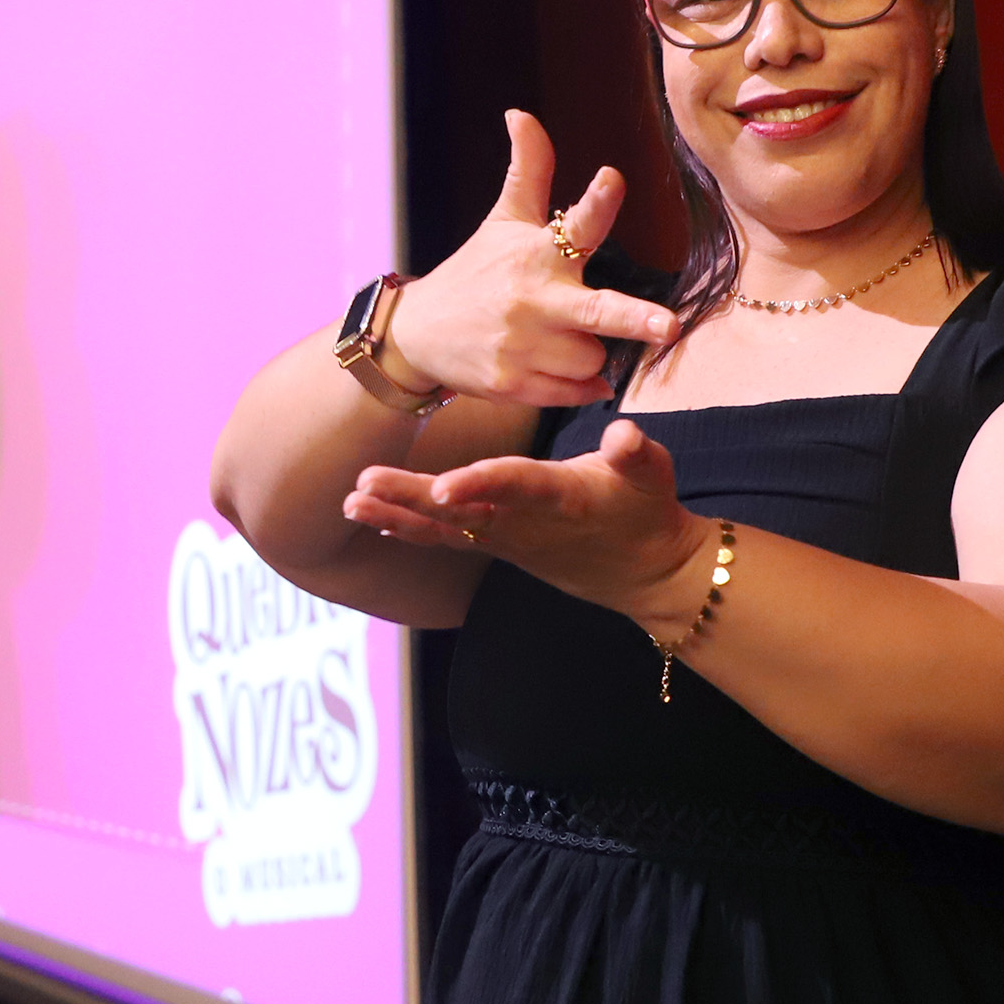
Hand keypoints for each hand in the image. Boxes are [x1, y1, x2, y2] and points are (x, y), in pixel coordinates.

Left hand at [344, 418, 708, 619]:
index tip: (442, 485)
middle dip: (409, 497)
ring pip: (443, 529)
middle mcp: (525, 522)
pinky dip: (409, 529)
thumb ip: (637, 452)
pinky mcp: (498, 545)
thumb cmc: (645, 509)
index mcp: (561, 496)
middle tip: (363, 483)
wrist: (646, 571)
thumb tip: (625, 432)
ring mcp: (507, 538)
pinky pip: (447, 540)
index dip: (480, 485)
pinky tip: (373, 518)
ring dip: (395, 515)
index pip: (515, 486)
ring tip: (351, 501)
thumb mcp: (652, 475)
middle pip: (460, 510)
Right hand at [385, 111, 677, 406]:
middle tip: (669, 327)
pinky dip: (581, 385)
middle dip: (635, 319)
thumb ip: (528, 171)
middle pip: (596, 312)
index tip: (611, 178)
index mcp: (536, 253)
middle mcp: (532, 299)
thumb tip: (520, 111)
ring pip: (593, 358)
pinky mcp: (514, 383)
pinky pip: (575, 391)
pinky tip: (561, 368)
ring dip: (587, 350)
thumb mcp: (503, 221)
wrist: (418, 335)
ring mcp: (522, 345)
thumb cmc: (475, 272)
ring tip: (556, 336)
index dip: (597, 202)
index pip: (575, 224)